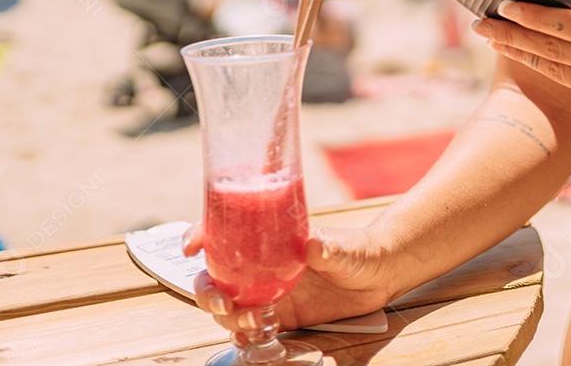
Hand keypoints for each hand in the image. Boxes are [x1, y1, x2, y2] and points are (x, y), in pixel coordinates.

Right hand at [183, 221, 391, 337]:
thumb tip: (311, 244)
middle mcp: (263, 265)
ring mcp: (270, 291)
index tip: (191, 246)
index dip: (201, 234)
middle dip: (207, 292)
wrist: (380, 275)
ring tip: (257, 323)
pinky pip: (250, 330)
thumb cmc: (360, 249)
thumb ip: (328, 247)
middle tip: (225, 304)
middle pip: (216, 277)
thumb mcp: (345, 247)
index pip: (226, 231)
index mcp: (271, 238)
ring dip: (230, 318)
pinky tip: (255, 339)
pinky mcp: (282, 316)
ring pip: (229, 306)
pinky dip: (246, 337)